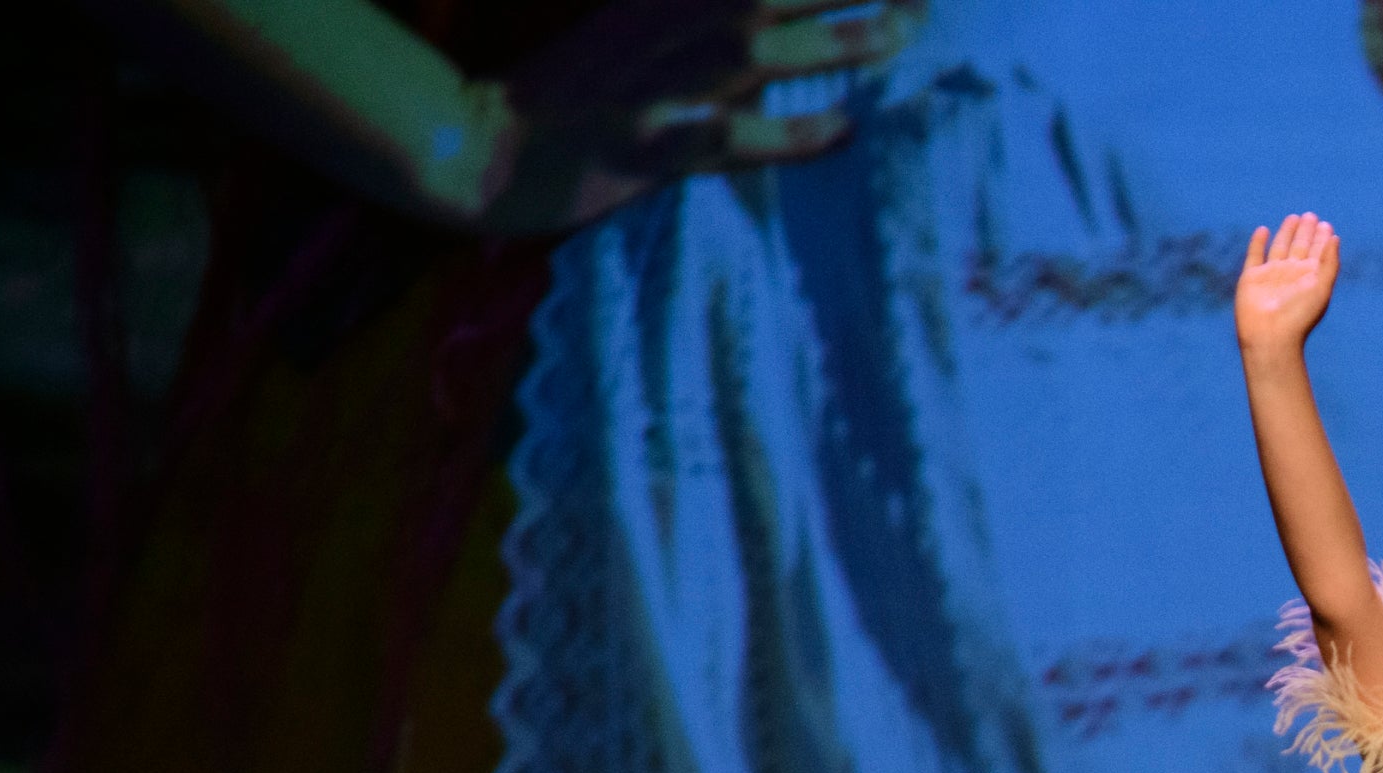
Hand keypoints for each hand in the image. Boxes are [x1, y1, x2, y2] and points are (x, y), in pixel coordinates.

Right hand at [489, 0, 927, 232]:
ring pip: (757, 50)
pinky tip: (837, 133)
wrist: (483, 148)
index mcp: (671, 2)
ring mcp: (659, 89)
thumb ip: (712, 22)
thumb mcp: (643, 33)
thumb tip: (784, 23)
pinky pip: (723, 138)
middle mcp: (671, 32)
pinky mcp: (645, 149)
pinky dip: (782, 133)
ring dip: (833, 41)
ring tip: (899, 35)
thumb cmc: (579, 97)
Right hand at [1235, 212, 1341, 358]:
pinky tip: (1263, 230)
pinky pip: (1255, 256)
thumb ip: (1329, 262)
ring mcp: (1271, 276)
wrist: (1271, 335)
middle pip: (1299, 247)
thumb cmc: (1299, 315)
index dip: (1321, 239)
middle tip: (1310, 216)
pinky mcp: (1251, 278)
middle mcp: (1291, 275)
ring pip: (1280, 247)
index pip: (1317, 253)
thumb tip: (1335, 238)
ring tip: (1293, 218)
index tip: (1326, 225)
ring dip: (1286, 233)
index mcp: (1309, 278)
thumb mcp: (1321, 287)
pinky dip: (1258, 243)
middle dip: (1305, 232)